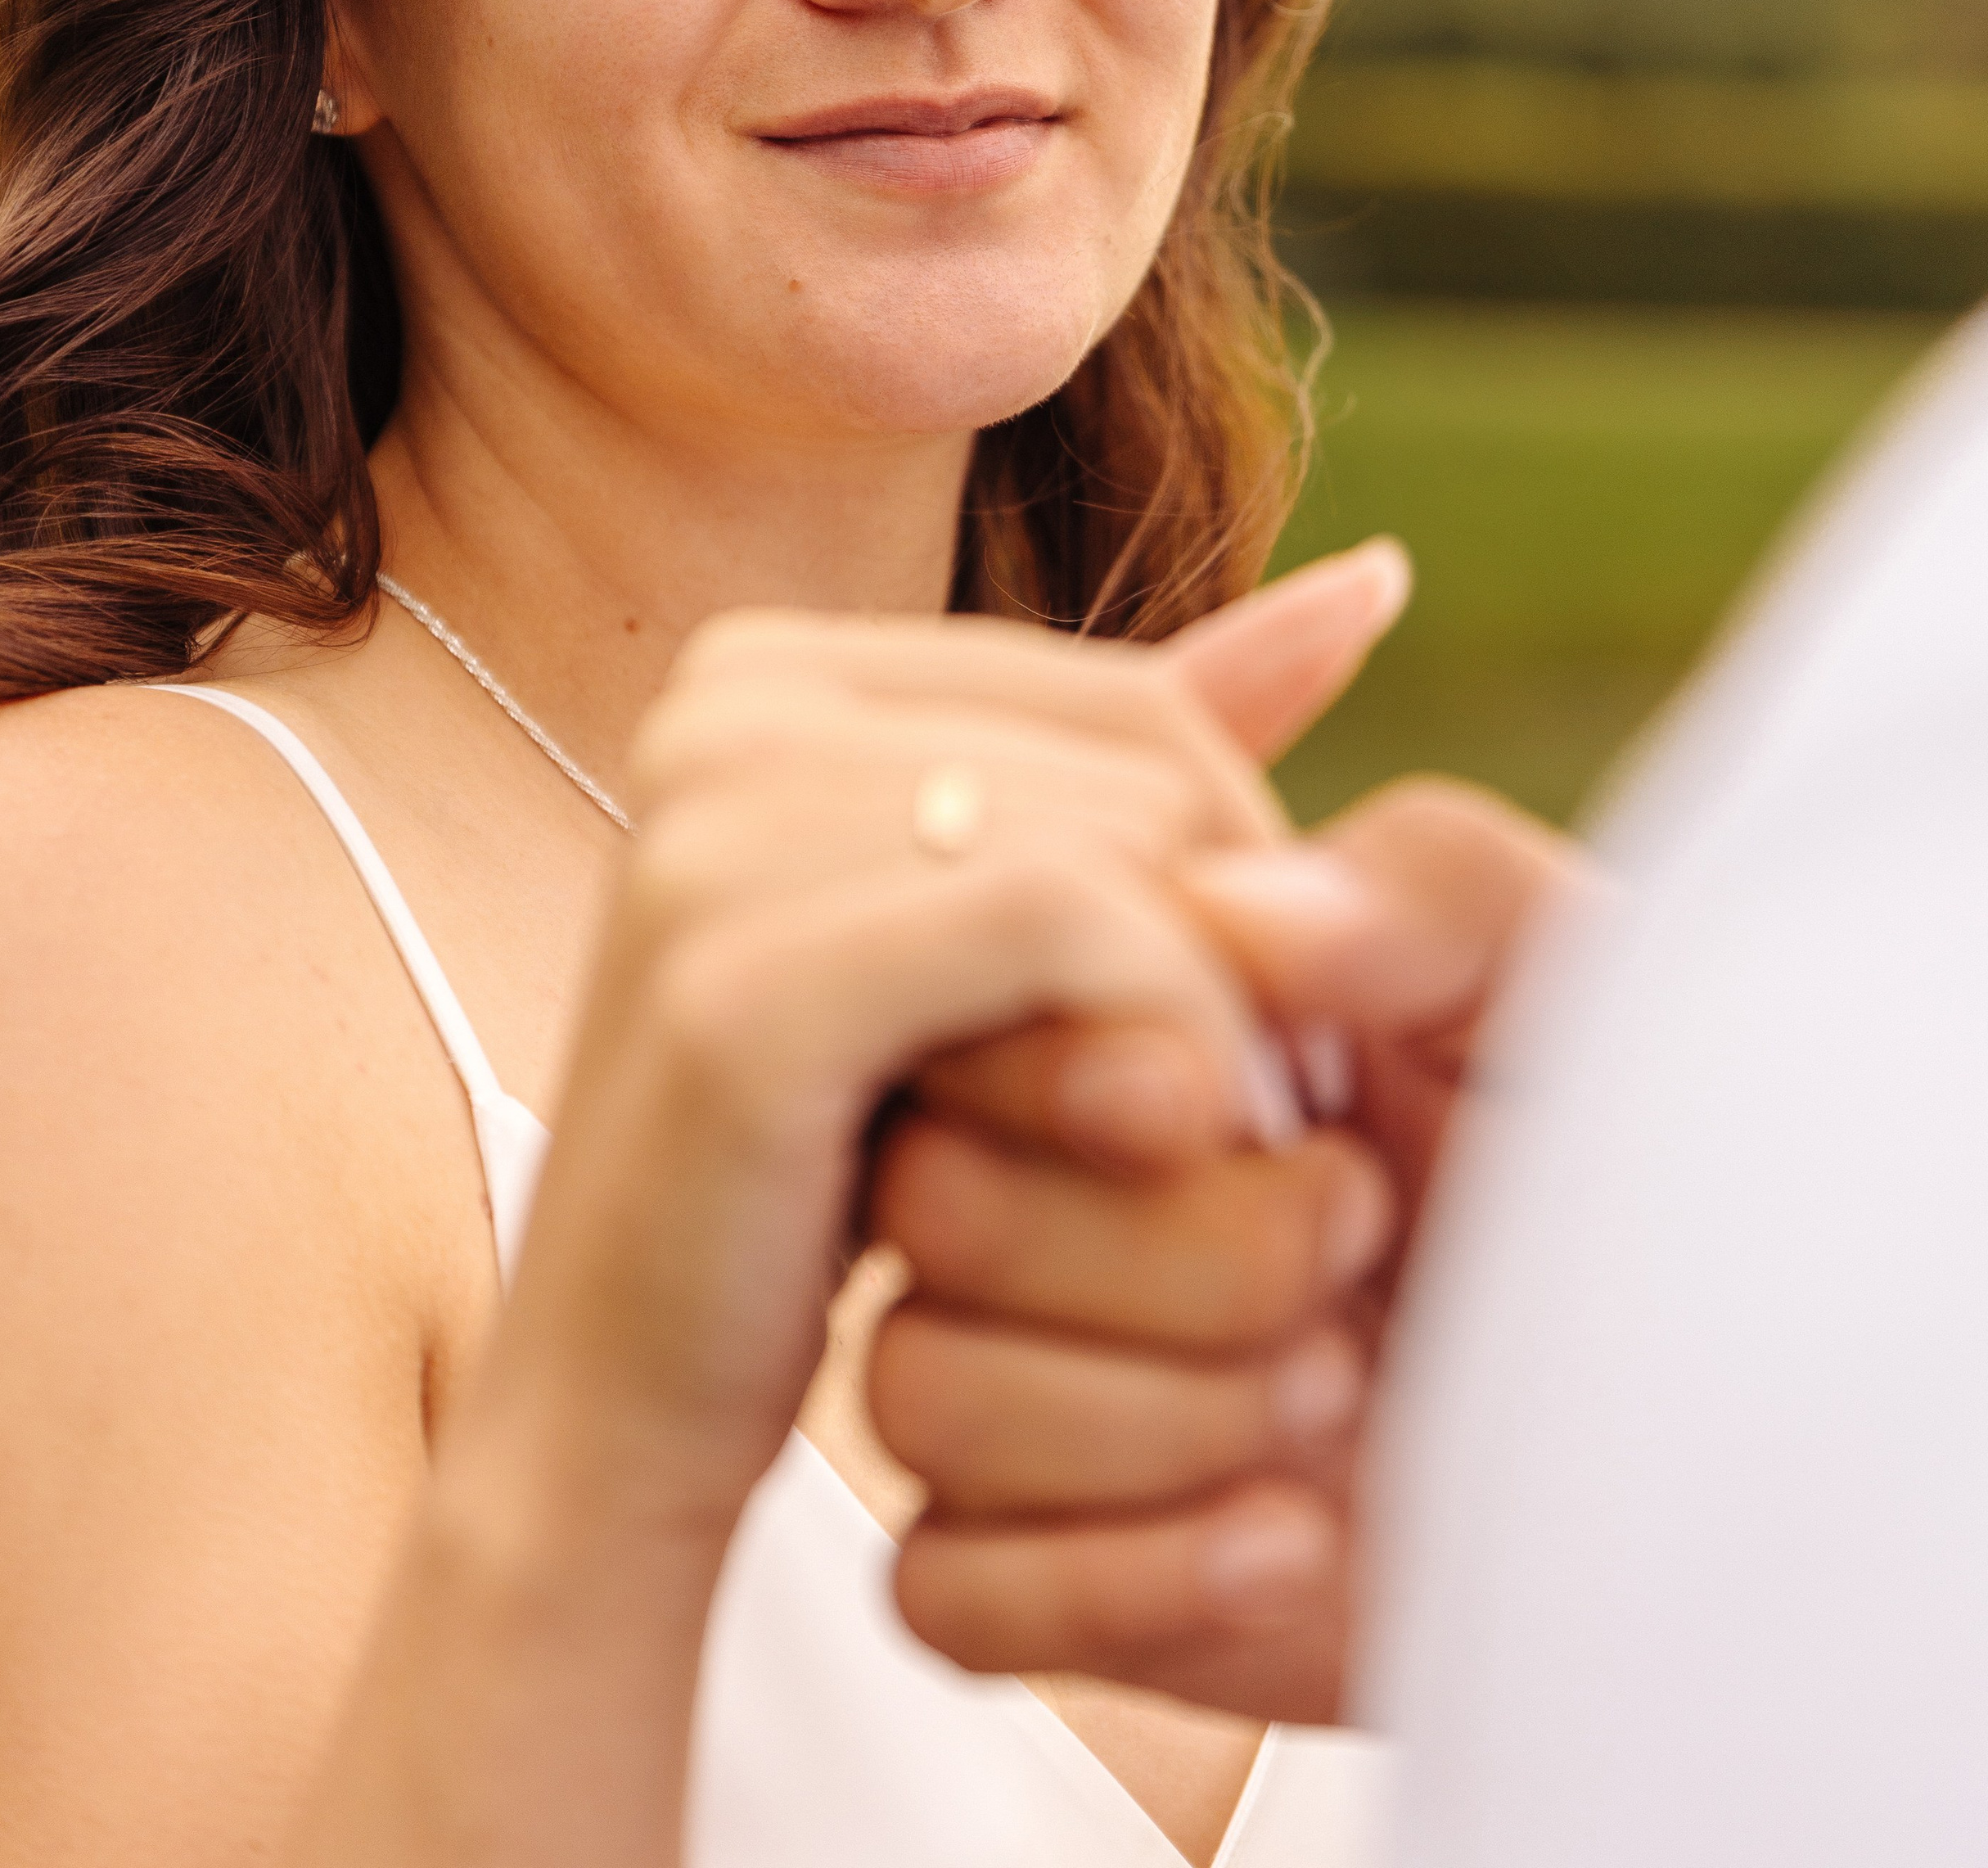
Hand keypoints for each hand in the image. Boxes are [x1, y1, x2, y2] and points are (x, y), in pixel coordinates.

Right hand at [483, 605, 1307, 1548]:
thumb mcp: (985, 934)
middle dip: (1226, 961)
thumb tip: (1373, 581)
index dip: (1233, 890)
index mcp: (770, 669)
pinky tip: (1149, 1144)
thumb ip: (1150, 752)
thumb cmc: (819, 1177)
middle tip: (1194, 1128)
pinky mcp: (740, 982)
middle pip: (1149, 772)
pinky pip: (1064, 920)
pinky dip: (1160, 1042)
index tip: (1203, 1049)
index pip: (1139, 712)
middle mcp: (724, 709)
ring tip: (1154, 1156)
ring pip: (1127, 845)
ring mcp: (712, 832)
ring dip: (1202, 1026)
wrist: (614, 1405)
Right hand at [867, 650, 1579, 1718]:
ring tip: (1341, 1398)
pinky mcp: (1066, 1578)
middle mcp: (1074, 1186)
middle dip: (1160, 1256)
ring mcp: (1056, 1385)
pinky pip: (946, 1591)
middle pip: (927, 1205)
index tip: (1246, 1104)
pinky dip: (1111, 1583)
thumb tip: (1226, 908)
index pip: (972, 1005)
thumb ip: (1425, 884)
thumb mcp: (1579, 986)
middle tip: (1352, 1247)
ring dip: (1148, 1421)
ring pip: (916, 1392)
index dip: (1077, 1065)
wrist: (1742, 1444)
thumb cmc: (1666, 1178)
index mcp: (1156, 1018)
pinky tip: (1292, 1541)